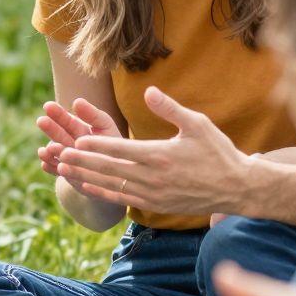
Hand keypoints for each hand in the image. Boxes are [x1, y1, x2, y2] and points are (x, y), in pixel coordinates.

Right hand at [35, 97, 119, 179]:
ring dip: (50, 151)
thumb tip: (76, 101)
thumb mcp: (105, 126)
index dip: (58, 114)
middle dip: (50, 129)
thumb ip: (92, 114)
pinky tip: (45, 164)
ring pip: (56, 154)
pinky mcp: (68, 175)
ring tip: (47, 149)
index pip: (68, 120)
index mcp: (79, 129)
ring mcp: (67, 159)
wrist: (117, 172)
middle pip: (59, 135)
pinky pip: (57, 171)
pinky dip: (51, 168)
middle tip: (41, 121)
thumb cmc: (112, 145)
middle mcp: (70, 143)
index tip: (48, 106)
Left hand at [57, 87, 247, 217]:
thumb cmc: (218, 153)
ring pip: (112, 185)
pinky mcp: (156, 205)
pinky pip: (123, 199)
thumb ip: (169, 108)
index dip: (95, 146)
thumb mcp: (197, 124)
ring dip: (87, 177)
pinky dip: (103, 192)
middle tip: (59, 153)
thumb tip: (148, 90)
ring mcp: (153, 194)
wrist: (236, 188)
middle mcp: (153, 177)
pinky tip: (88, 186)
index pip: (119, 150)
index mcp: (160, 155)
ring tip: (64, 169)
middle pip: (109, 168)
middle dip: (82, 161)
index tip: (75, 140)